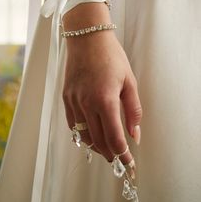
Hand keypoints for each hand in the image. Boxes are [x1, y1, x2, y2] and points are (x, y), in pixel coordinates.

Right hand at [62, 27, 142, 169]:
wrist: (87, 38)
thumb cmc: (111, 57)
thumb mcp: (129, 82)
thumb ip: (133, 111)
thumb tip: (135, 134)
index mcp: (105, 100)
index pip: (114, 138)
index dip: (123, 154)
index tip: (129, 163)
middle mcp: (86, 104)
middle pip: (98, 141)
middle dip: (110, 155)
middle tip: (119, 160)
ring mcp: (74, 102)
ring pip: (83, 136)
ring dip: (96, 148)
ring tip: (106, 151)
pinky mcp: (66, 98)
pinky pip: (73, 125)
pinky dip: (83, 135)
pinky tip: (91, 137)